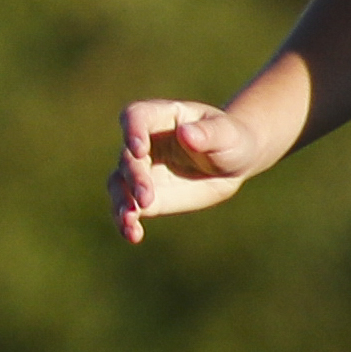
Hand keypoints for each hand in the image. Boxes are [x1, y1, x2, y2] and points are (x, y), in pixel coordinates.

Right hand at [111, 99, 273, 242]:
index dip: (132, 131)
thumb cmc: (231, 139)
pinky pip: (128, 208)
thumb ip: (207, 133)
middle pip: (127, 156)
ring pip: (118, 183)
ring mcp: (141, 170)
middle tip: (147, 198)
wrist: (231, 162)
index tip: (138, 149)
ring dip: (120, 201)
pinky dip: (126, 221)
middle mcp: (144, 142)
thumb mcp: (226, 134)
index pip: (136, 116)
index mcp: (161, 117)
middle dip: (134, 177)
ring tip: (130, 220)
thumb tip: (186, 135)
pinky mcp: (145, 196)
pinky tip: (133, 235)